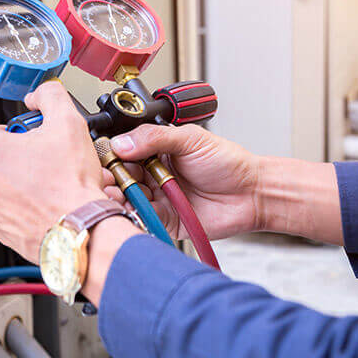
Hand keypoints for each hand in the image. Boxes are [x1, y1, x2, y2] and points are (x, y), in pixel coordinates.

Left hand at [0, 81, 106, 262]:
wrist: (77, 230)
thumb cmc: (69, 185)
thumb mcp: (68, 121)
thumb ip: (50, 95)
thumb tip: (40, 94)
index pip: (7, 131)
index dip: (33, 136)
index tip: (49, 145)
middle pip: (6, 157)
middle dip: (29, 159)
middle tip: (55, 166)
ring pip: (7, 183)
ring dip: (28, 182)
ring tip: (54, 186)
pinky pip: (10, 208)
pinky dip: (26, 205)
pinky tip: (49, 203)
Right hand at [107, 124, 262, 239]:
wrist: (251, 193)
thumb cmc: (228, 163)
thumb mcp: (190, 139)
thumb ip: (154, 138)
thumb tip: (122, 143)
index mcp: (156, 149)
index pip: (123, 150)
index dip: (112, 154)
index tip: (105, 158)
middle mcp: (153, 173)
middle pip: (120, 175)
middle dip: (111, 178)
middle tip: (108, 179)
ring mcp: (157, 196)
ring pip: (127, 197)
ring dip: (119, 197)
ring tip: (117, 194)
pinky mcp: (163, 219)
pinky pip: (142, 217)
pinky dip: (134, 214)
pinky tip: (130, 208)